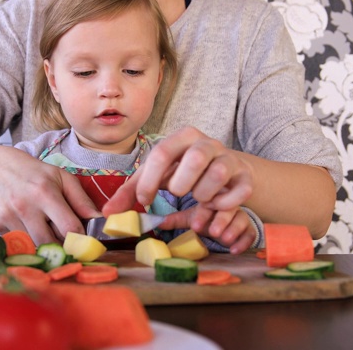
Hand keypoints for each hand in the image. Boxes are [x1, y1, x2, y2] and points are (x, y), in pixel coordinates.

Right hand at [0, 148, 100, 244]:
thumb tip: (98, 220)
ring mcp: (8, 217)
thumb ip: (81, 200)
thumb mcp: (63, 178)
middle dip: (61, 245)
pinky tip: (29, 225)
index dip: (79, 237)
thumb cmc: (37, 175)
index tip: (83, 239)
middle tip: (65, 239)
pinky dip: (29, 239)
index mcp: (45, 193)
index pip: (68, 227)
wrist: (0, 169)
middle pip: (50, 243)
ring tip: (45, 227)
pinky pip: (20, 243)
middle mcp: (24, 206)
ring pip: (34, 245)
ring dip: (44, 243)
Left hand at [103, 127, 253, 213]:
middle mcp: (206, 143)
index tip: (144, 201)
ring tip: (197, 200)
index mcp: (181, 137)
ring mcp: (229, 158)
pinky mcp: (245, 176)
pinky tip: (214, 206)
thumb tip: (108, 214)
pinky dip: (225, 204)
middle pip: (195, 157)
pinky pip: (240, 191)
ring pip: (219, 172)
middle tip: (176, 194)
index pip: (162, 153)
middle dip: (181, 183)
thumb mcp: (155, 178)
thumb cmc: (181, 173)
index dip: (149, 180)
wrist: (222, 172)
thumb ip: (131, 193)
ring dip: (204, 194)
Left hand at [159, 205, 255, 253]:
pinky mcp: (248, 228)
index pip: (210, 201)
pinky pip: (250, 232)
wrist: (225, 222)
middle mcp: (227, 204)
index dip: (203, 214)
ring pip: (241, 218)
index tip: (195, 226)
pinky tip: (234, 250)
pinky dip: (244, 241)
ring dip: (233, 229)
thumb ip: (173, 220)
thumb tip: (153, 222)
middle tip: (212, 232)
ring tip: (224, 239)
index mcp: (212, 198)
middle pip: (228, 207)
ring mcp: (239, 216)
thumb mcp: (190, 217)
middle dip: (220, 220)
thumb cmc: (206, 217)